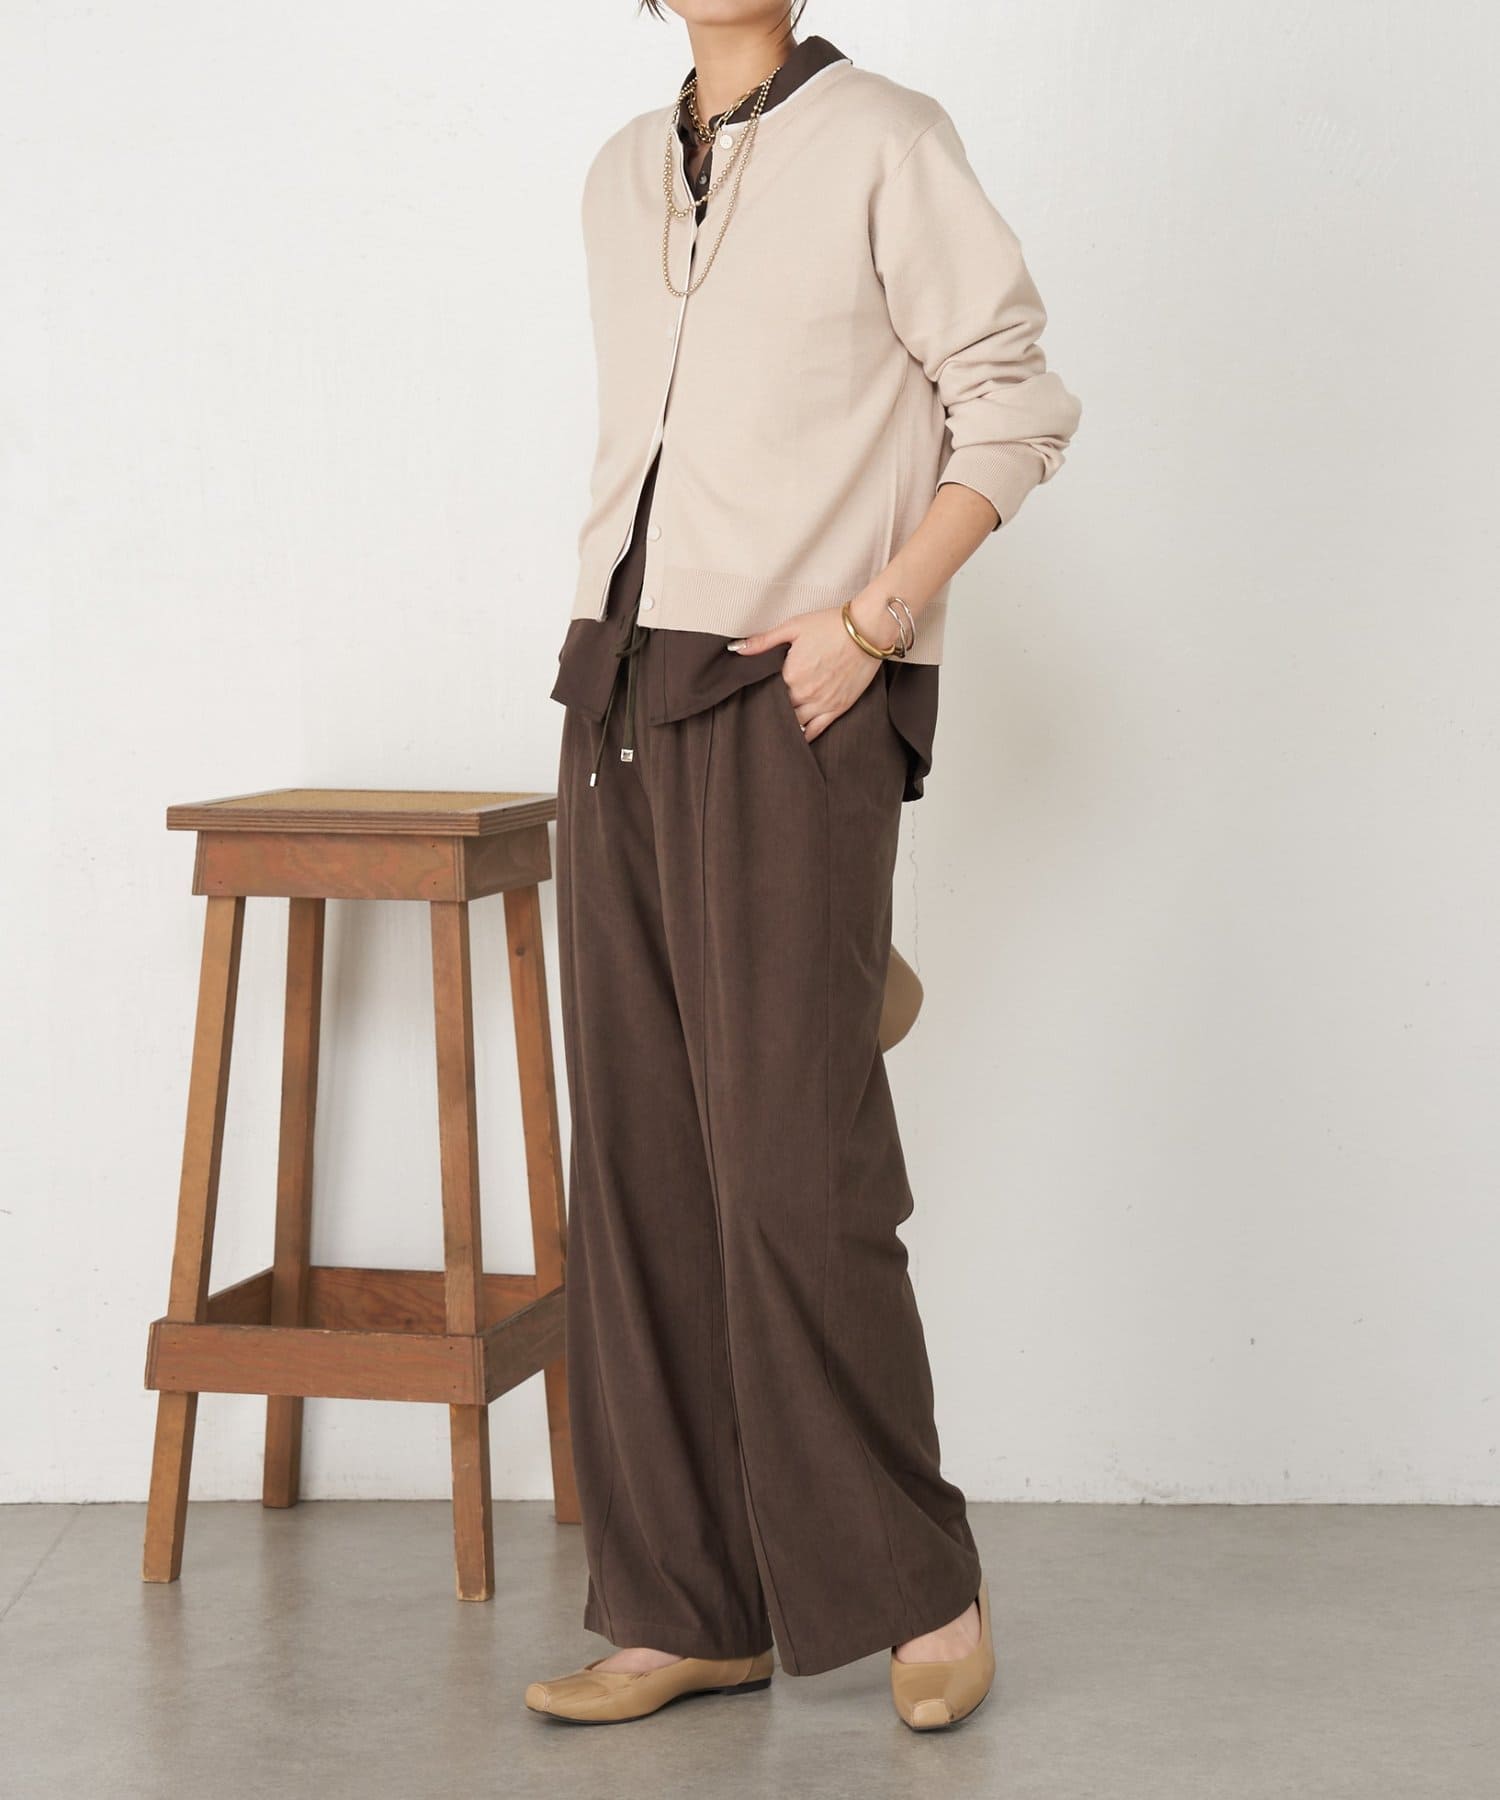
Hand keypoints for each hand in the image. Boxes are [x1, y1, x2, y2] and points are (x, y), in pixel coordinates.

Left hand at [729, 588, 900, 741]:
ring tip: (776, 724)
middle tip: (761, 711)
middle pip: (779, 709)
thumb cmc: (831, 625)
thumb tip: (736, 649)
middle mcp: (804, 693)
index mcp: (789, 674)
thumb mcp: (793, 627)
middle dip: (771, 709)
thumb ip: (763, 641)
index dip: (760, 692)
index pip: (765, 691)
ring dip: (785, 724)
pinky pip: (816, 730)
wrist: (868, 630)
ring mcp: (822, 703)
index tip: (753, 693)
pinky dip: (804, 736)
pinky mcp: (838, 708)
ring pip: (795, 723)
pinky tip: (796, 737)